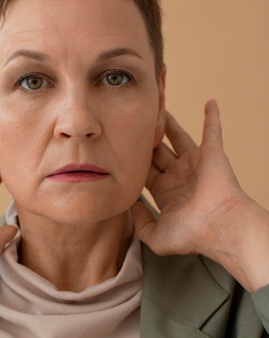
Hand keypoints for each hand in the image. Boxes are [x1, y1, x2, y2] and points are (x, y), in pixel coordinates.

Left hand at [132, 100, 249, 260]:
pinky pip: (213, 129)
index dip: (133, 160)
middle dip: (145, 138)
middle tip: (131, 120)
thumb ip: (140, 223)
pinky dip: (212, 116)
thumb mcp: (156, 236)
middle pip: (158, 151)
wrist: (219, 226)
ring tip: (156, 105)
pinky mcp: (211, 153)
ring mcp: (195, 163)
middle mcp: (179, 176)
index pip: (145, 170)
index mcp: (166, 193)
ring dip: (168, 122)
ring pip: (177, 136)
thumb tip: (130, 206)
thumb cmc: (192, 234)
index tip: (118, 147)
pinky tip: (209, 102)